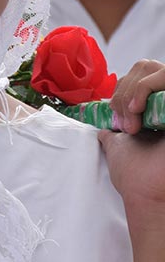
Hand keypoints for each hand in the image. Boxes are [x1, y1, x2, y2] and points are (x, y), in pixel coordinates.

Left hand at [101, 60, 164, 214]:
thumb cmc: (134, 175)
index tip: (115, 115)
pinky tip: (138, 112)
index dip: (122, 88)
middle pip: (149, 67)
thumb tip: (103, 127)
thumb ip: (113, 132)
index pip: (141, 74)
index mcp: (158, 110)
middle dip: (126, 89)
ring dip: (135, 91)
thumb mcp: (119, 145)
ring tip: (132, 120)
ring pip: (160, 72)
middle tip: (123, 119)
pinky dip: (145, 89)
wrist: (146, 194)